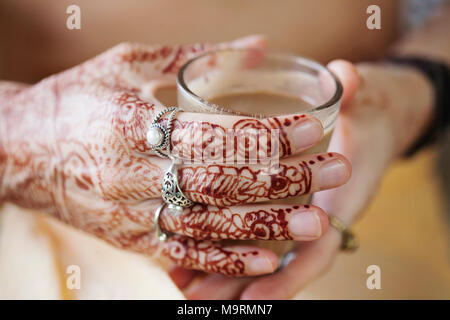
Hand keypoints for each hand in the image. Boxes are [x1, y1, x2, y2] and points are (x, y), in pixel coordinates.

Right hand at [0, 37, 351, 276]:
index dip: (271, 132)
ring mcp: (133, 213)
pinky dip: (228, 261)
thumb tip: (260, 47)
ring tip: (318, 221)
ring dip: (269, 225)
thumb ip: (197, 57)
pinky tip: (269, 260)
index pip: (218, 132)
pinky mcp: (131, 239)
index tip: (315, 128)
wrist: (21, 151)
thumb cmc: (77, 99)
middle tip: (336, 171)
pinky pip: (185, 254)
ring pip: (211, 225)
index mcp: (136, 122)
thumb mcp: (128, 64)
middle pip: (224, 181)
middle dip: (286, 178)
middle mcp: (136, 173)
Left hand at [182, 60, 433, 297]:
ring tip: (183, 286)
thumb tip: (344, 73)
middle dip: (239, 282)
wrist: (370, 129)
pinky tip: (188, 259)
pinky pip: (252, 238)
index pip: (315, 251)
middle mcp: (315, 221)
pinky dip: (222, 251)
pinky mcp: (283, 211)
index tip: (255, 296)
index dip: (287, 276)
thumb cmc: (365, 121)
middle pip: (277, 265)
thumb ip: (354, 93)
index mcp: (339, 204)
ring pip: (259, 257)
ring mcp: (297, 218)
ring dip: (223, 273)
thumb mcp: (363, 108)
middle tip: (198, 298)